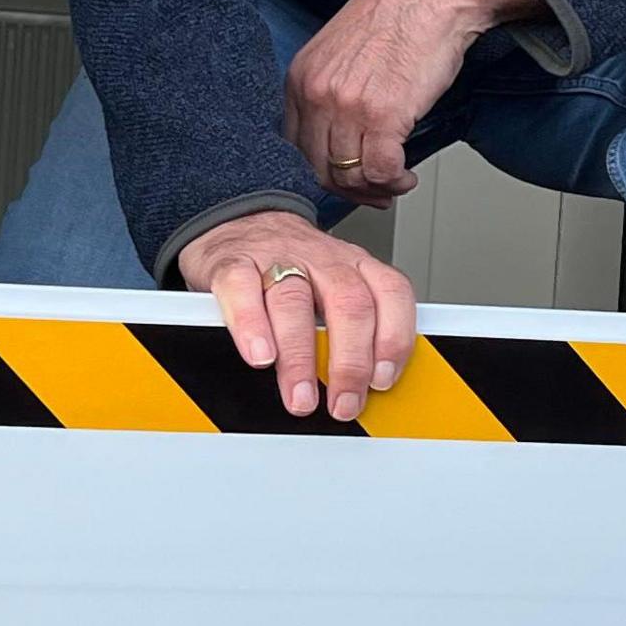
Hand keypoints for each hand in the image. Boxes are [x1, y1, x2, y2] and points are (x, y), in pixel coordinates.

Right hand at [174, 211, 414, 420]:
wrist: (240, 221)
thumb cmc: (293, 267)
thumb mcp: (334, 288)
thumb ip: (356, 329)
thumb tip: (370, 388)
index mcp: (355, 265)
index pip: (391, 293)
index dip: (393, 339)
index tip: (383, 381)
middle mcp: (322, 259)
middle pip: (347, 303)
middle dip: (349, 362)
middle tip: (342, 404)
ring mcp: (277, 258)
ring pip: (294, 300)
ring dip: (300, 357)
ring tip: (300, 396)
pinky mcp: (232, 264)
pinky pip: (243, 290)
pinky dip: (251, 326)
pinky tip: (260, 356)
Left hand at [285, 0, 537, 204]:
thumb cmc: (402, 13)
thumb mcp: (344, 50)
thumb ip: (332, 89)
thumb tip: (339, 133)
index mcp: (303, 76)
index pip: (295, 146)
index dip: (322, 171)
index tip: (343, 178)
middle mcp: (318, 92)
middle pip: (318, 167)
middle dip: (348, 188)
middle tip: (371, 191)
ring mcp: (348, 105)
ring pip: (349, 174)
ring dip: (375, 188)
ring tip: (394, 180)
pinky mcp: (384, 115)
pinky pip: (381, 170)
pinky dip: (395, 181)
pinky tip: (405, 175)